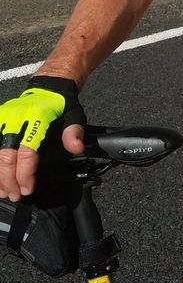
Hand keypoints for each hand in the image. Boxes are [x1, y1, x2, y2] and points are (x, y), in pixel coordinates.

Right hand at [0, 77, 85, 200]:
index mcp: (36, 118)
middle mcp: (15, 119)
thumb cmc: (61, 104)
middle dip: (8, 180)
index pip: (26, 152)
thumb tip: (76, 148)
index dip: (25, 173)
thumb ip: (74, 132)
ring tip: (4, 192)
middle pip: (6, 155)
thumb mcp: (74, 115)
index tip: (27, 189)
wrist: (47, 86)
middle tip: (14, 196)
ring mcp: (3, 120)